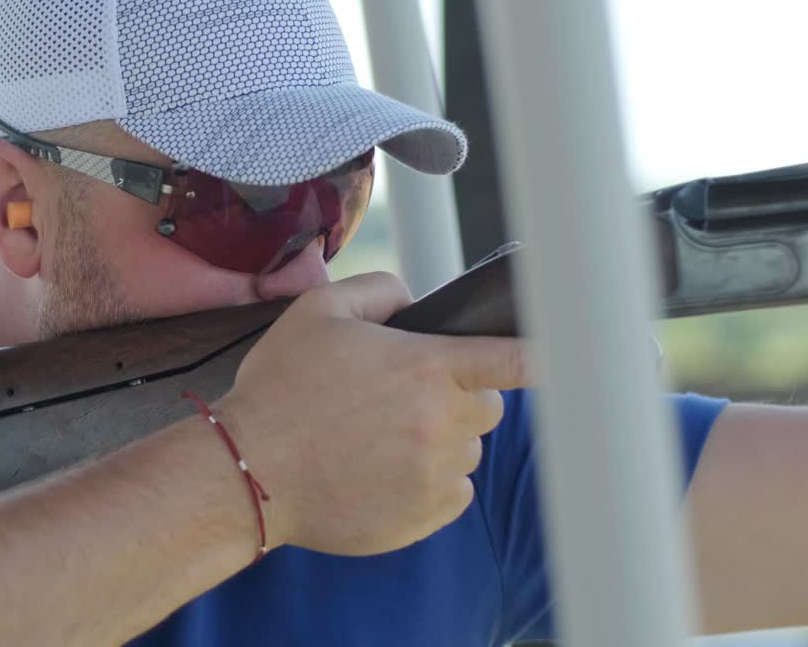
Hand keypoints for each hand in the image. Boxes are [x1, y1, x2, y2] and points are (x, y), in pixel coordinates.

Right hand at [217, 271, 528, 555]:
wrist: (248, 471)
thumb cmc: (280, 390)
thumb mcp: (319, 310)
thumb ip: (380, 289)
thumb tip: (415, 302)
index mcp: (425, 367)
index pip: (517, 358)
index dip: (544, 353)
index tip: (558, 354)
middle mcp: (440, 424)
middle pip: (490, 407)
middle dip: (459, 397)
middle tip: (405, 398)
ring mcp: (435, 476)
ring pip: (466, 451)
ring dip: (439, 441)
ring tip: (380, 439)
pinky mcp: (423, 518)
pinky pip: (452, 494)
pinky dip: (428, 482)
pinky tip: (380, 471)